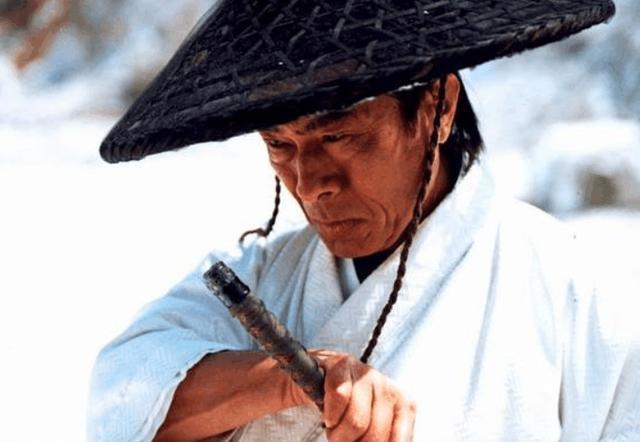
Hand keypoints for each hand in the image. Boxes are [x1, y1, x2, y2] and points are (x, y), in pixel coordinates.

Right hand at [293, 350, 415, 441]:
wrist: (322, 379)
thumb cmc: (350, 410)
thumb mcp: (372, 427)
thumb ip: (381, 438)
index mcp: (404, 405)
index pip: (398, 441)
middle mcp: (388, 387)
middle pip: (374, 436)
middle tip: (342, 440)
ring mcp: (366, 374)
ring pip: (356, 420)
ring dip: (339, 435)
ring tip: (335, 429)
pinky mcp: (342, 365)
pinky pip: (340, 396)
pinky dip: (331, 415)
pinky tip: (329, 416)